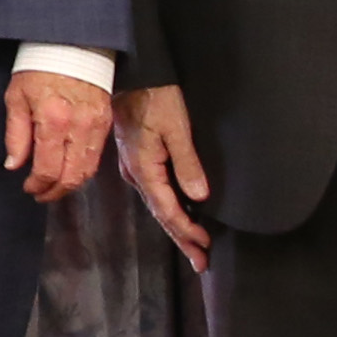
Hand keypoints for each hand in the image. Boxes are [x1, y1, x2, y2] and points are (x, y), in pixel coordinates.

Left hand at [4, 69, 110, 204]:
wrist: (70, 45)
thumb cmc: (38, 68)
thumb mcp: (16, 97)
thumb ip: (15, 135)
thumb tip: (14, 165)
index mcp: (53, 119)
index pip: (49, 168)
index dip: (38, 185)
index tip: (28, 187)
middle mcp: (78, 125)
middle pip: (72, 176)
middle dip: (55, 192)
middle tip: (41, 194)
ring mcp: (96, 124)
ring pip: (88, 170)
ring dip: (70, 184)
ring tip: (54, 186)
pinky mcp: (106, 121)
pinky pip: (97, 155)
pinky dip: (83, 168)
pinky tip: (69, 168)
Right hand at [112, 83, 213, 267]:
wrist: (131, 73)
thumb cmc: (154, 96)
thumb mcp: (175, 127)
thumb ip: (187, 163)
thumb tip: (198, 197)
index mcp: (144, 168)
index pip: (167, 209)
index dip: (186, 231)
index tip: (204, 248)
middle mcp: (135, 172)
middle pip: (160, 213)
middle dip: (181, 238)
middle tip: (200, 263)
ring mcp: (133, 166)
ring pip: (156, 204)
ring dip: (175, 226)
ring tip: (193, 245)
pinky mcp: (136, 158)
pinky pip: (153, 191)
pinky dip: (168, 208)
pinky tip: (177, 213)